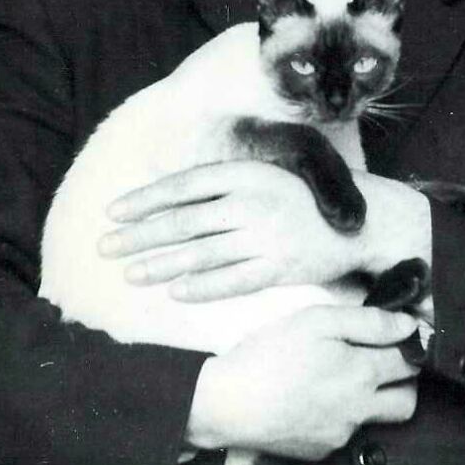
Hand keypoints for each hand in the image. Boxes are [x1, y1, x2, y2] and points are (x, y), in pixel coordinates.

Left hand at [99, 160, 431, 302]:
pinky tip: (175, 291)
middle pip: (184, 222)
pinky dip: (202, 288)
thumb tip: (164, 188)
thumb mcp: (263, 175)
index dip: (146, 199)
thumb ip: (219, 182)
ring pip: (202, 255)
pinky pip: (233, 282)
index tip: (114, 211)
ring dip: (161, 265)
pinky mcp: (280, 269)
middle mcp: (252, 203)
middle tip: (105, 247)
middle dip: (140, 236)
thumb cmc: (301, 196)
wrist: (359, 221)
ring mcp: (266, 237)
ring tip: (130, 272)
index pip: (184, 185)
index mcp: (246, 173)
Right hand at [186, 305, 419, 459]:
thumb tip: (407, 324)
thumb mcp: (317, 320)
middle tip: (386, 359)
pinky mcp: (321, 449)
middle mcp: (359, 409)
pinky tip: (318, 395)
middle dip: (405, 379)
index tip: (405, 333)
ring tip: (351, 377)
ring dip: (376, 398)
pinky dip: (342, 413)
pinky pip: (346, 431)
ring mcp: (341, 433)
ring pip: (378, 418)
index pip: (408, 360)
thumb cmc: (270, 355)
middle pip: (407, 400)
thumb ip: (367, 321)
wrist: (229, 402)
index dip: (411, 343)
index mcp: (362, 373)